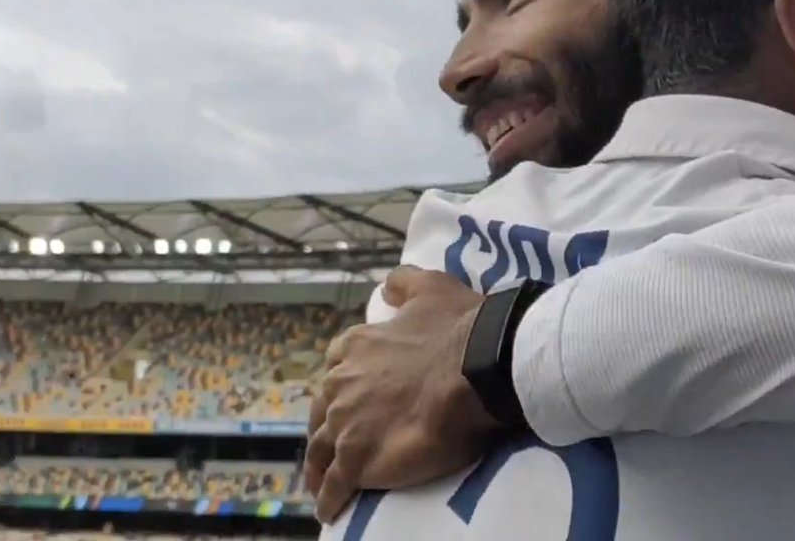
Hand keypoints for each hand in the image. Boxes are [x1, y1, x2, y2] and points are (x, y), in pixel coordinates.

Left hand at [303, 266, 499, 522]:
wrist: (476, 366)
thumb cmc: (459, 327)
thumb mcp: (430, 288)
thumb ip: (404, 283)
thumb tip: (387, 285)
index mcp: (356, 346)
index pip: (334, 368)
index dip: (340, 385)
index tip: (347, 396)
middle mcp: (341, 384)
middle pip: (322, 412)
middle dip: (324, 428)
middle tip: (332, 445)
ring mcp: (346, 424)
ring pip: (321, 451)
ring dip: (318, 468)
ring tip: (321, 485)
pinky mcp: (358, 459)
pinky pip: (335, 486)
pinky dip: (329, 500)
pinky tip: (329, 510)